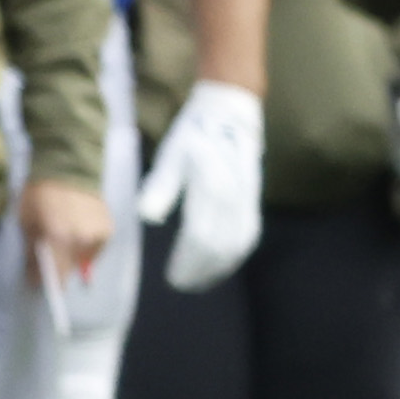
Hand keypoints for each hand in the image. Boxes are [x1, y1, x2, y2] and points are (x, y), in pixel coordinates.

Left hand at [17, 176, 112, 289]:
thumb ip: (31, 252)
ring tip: (63, 234)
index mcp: (58, 237)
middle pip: (68, 270)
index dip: (45, 281)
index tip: (37, 281)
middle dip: (56, 266)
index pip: (55, 276)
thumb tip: (33, 278)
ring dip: (71, 255)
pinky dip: (84, 245)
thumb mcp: (26, 221)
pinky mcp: (108, 230)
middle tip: (47, 249)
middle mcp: (81, 240)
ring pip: (82, 261)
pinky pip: (94, 249)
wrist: (68, 167)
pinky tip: (76, 229)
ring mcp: (98, 235)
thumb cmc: (39, 194)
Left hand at [136, 82, 266, 294]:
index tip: (172, 277)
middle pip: (218, 247)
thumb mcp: (171, 156)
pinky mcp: (253, 201)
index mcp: (211, 189)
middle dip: (200, 270)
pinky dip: (235, 255)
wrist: (230, 114)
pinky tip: (221, 264)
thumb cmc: (194, 135)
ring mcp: (247, 201)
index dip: (187, 261)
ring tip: (200, 280)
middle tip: (182, 284)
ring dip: (219, 267)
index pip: (200, 237)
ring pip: (236, 246)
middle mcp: (233, 199)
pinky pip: (248, 236)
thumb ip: (161, 188)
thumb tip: (146, 217)